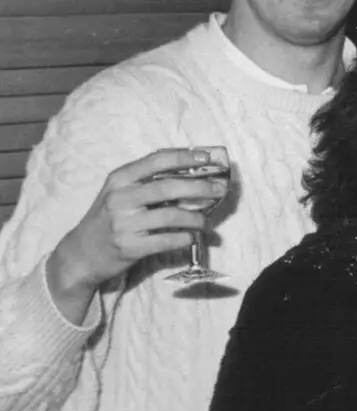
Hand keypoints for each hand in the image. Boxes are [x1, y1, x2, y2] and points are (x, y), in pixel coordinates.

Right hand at [46, 147, 228, 318]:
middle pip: (168, 187)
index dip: (184, 157)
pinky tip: (192, 237)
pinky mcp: (130, 247)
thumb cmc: (108, 219)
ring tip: (206, 221)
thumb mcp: (119, 193)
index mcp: (119, 179)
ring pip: (172, 216)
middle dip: (200, 187)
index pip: (156, 160)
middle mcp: (120, 198)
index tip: (208, 158)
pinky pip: (168, 240)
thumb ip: (147, 183)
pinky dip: (186, 238)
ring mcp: (124, 223)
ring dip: (196, 218)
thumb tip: (194, 175)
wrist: (81, 253)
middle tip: (220, 190)